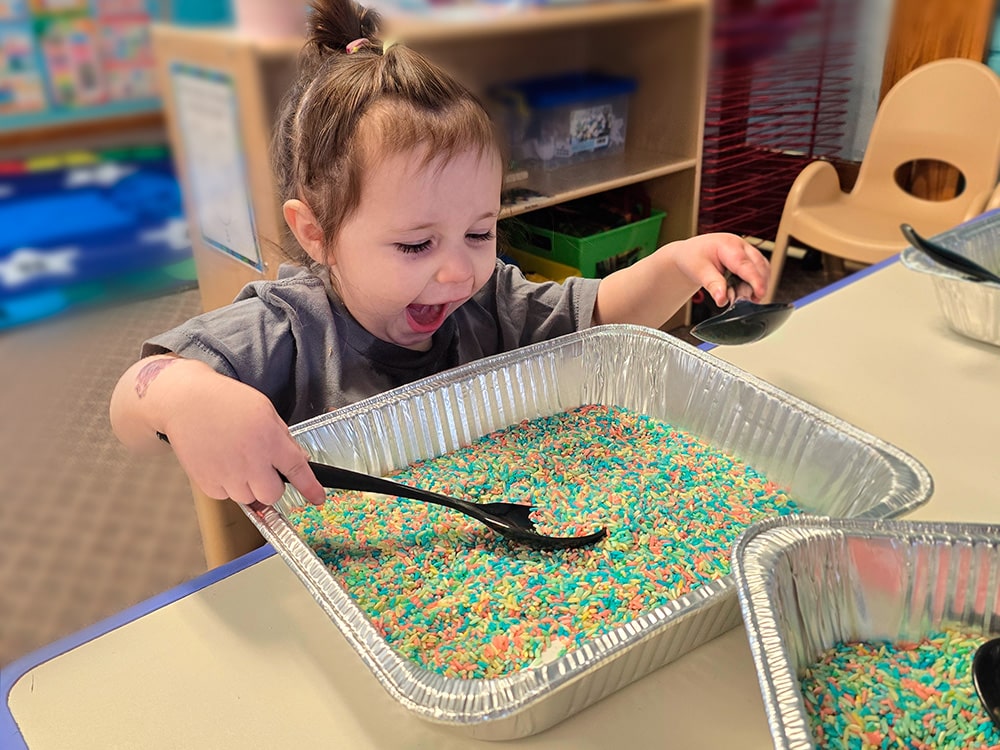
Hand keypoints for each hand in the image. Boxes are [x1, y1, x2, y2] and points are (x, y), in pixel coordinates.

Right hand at [160, 373, 325, 506]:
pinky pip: (226, 496)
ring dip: (248, 485)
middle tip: (262, 468)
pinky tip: (221, 463)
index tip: (317, 498)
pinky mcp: (207, 483)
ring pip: (248, 498)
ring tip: (235, 460)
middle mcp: (250, 462)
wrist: (186, 402)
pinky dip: (227, 485)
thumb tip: (297, 460)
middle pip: (271, 495)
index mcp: (269, 441)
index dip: (310, 488)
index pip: (297, 471)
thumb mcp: (265, 411)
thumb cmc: (225, 401)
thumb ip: (283, 438)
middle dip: (271, 485)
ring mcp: (227, 475)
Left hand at [669, 233, 769, 306]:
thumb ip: (712, 284)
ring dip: (757, 285)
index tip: (760, 294)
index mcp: (728, 245)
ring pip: (762, 269)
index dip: (755, 280)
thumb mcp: (698, 271)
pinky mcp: (749, 259)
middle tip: (747, 301)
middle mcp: (741, 246)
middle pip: (759, 266)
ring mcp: (747, 251)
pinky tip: (744, 292)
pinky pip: (758, 271)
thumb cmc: (693, 258)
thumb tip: (722, 299)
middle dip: (758, 285)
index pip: (745, 264)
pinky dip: (754, 283)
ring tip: (743, 298)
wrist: (689, 253)